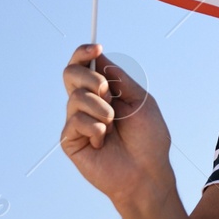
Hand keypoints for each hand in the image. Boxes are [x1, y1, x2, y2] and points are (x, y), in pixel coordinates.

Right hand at [60, 45, 175, 212]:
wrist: (146, 171)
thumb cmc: (149, 139)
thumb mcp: (141, 101)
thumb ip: (120, 80)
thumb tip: (100, 59)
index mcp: (105, 92)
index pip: (85, 66)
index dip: (84, 53)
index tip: (96, 47)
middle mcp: (87, 104)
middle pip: (70, 74)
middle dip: (91, 79)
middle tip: (108, 92)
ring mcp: (77, 121)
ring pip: (76, 97)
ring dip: (102, 109)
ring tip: (114, 126)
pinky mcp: (70, 139)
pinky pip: (76, 120)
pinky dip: (96, 129)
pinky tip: (103, 143)